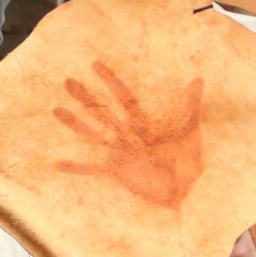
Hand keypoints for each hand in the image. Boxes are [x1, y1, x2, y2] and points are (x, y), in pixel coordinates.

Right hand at [51, 65, 206, 209]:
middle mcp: (126, 134)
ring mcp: (118, 152)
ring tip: (56, 110)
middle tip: (67, 81)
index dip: (110, 81)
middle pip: (102, 112)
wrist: (183, 191)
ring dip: (75, 124)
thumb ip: (191, 107)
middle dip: (85, 98)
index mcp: (143, 123)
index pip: (123, 97)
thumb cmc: (188, 160)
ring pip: (92, 135)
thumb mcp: (191, 133)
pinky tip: (58, 164)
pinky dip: (76, 167)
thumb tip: (199, 79)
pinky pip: (92, 168)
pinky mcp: (115, 171)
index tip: (95, 65)